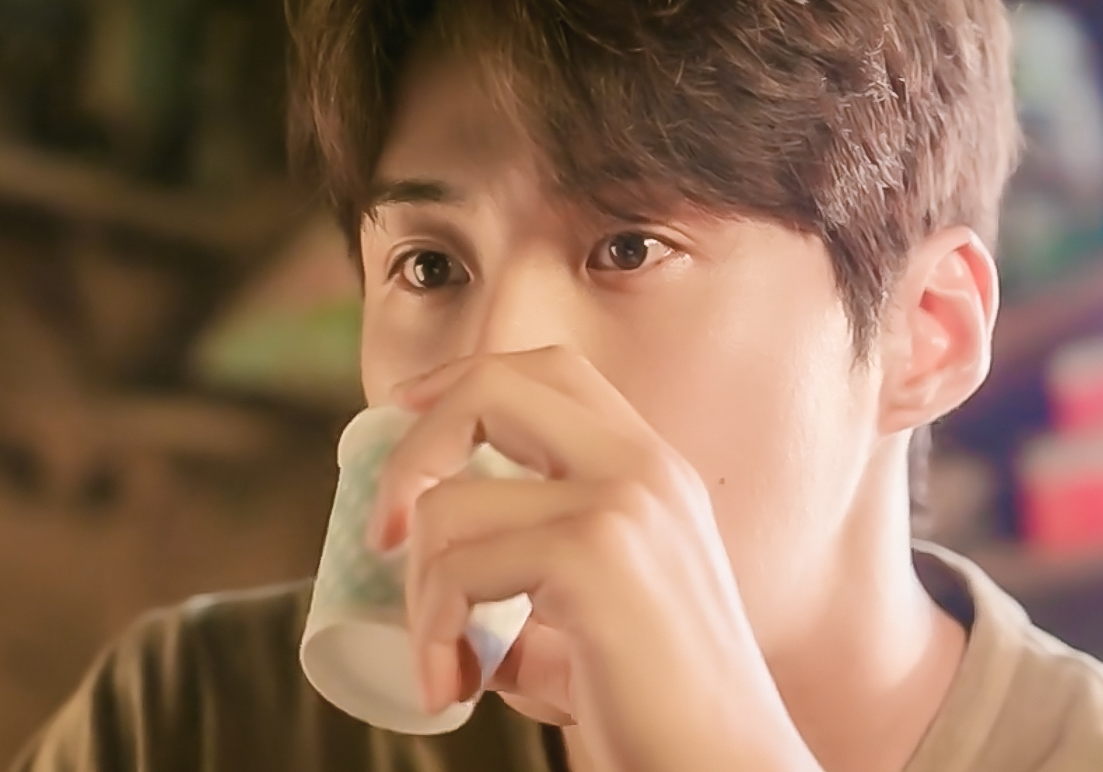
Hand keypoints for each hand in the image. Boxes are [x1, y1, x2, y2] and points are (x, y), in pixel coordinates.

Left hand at [371, 347, 820, 771]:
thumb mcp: (593, 617)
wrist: (720, 763)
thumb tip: (439, 600)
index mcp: (651, 468)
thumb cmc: (656, 707)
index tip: (404, 423)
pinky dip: (430, 634)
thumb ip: (531, 587)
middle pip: (494, 384)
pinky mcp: (596, 557)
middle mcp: (644, 467)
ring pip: (450, 503)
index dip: (460, 380)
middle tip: (382, 534)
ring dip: (417, 595)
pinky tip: (453, 687)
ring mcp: (623, 503)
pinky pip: (458, 571)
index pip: (548, 369)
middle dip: (411, 447)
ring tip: (443, 665)